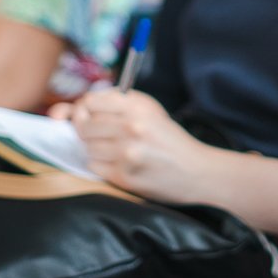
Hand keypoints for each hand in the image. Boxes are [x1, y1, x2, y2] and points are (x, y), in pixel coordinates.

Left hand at [63, 90, 215, 204]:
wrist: (197, 171)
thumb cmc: (170, 141)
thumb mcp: (151, 112)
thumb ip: (119, 104)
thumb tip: (80, 105)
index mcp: (138, 107)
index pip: (90, 102)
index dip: (84, 109)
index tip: (87, 115)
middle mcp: (131, 126)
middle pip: (84, 125)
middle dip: (86, 131)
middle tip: (98, 136)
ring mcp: (126, 152)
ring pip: (87, 147)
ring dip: (94, 149)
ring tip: (112, 151)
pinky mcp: (124, 176)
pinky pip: (93, 166)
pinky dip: (100, 165)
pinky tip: (116, 164)